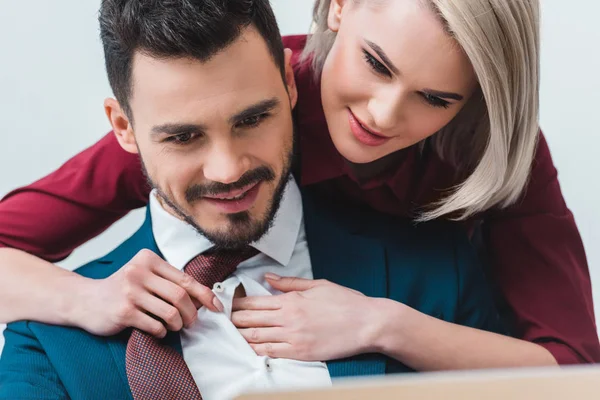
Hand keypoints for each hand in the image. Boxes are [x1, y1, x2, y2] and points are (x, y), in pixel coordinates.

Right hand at [73, 249, 222, 337]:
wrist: (85, 300)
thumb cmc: (122, 289)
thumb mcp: (144, 276)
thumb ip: (169, 281)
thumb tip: (204, 297)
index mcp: (148, 259)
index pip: (185, 278)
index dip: (205, 295)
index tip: (217, 307)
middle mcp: (139, 272)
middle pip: (180, 296)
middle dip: (192, 314)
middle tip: (191, 322)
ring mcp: (130, 292)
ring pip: (171, 313)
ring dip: (178, 325)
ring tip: (175, 326)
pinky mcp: (123, 312)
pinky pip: (156, 326)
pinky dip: (162, 332)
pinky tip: (158, 331)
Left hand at [231, 274, 382, 360]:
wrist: (367, 323)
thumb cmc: (346, 302)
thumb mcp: (318, 285)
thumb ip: (290, 283)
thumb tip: (268, 278)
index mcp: (291, 300)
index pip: (255, 302)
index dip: (238, 303)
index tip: (228, 303)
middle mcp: (288, 319)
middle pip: (251, 320)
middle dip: (234, 320)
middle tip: (223, 320)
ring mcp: (293, 338)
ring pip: (257, 338)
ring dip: (240, 336)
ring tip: (229, 335)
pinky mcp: (300, 354)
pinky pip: (271, 354)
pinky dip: (256, 352)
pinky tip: (247, 350)